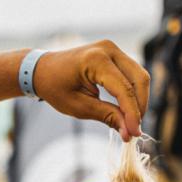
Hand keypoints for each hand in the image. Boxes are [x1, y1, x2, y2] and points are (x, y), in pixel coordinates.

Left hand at [32, 40, 150, 141]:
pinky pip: (131, 73)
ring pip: (139, 75)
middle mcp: (108, 49)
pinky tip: (127, 109)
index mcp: (95, 60)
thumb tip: (128, 132)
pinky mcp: (114, 53)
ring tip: (131, 122)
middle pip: (139, 78)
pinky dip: (132, 91)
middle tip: (134, 129)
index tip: (134, 133)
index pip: (124, 89)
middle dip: (140, 105)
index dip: (132, 113)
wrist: (41, 70)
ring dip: (138, 99)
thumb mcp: (78, 106)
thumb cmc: (55, 87)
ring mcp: (112, 48)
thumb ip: (106, 116)